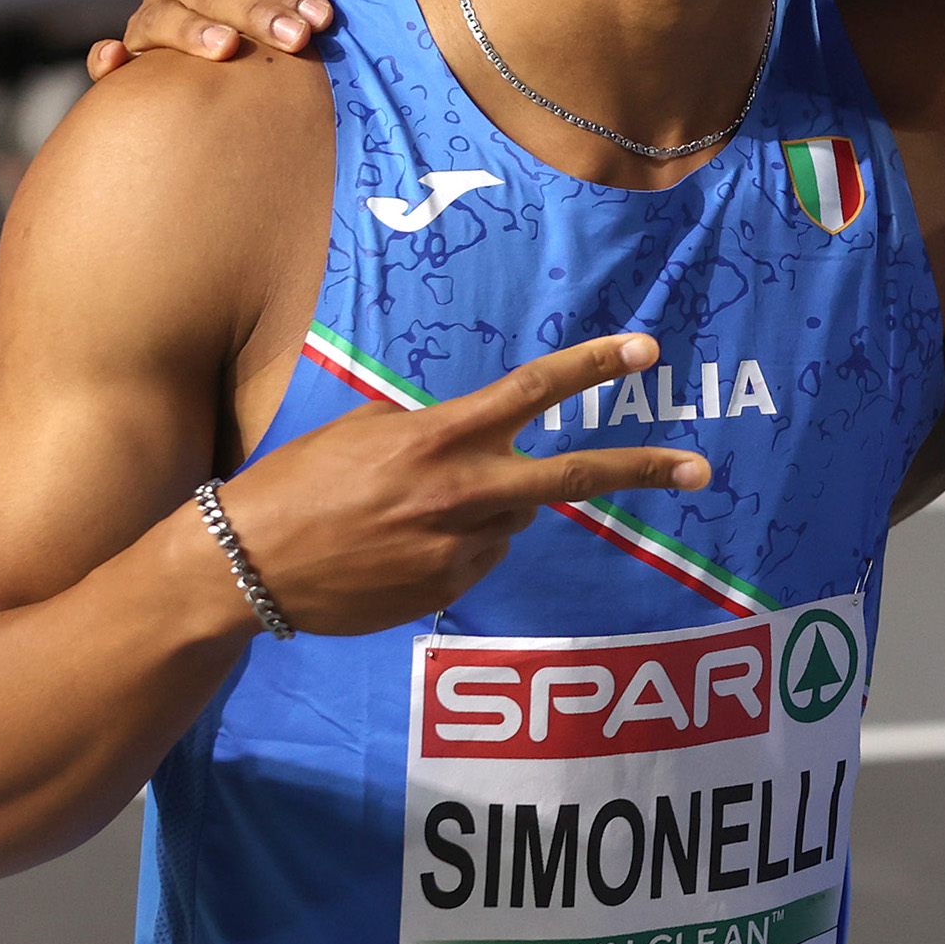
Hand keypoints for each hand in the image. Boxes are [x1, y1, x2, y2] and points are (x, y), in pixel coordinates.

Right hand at [86, 0, 352, 79]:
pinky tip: (119, 60)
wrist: (235, 88)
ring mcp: (148, 24)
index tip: (322, 16)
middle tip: (297, 39)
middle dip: (256, 12)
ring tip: (227, 48)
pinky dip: (107, 56)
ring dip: (191, 30)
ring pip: (161, 17)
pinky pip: (106, 60)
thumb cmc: (271, 29)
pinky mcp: (128, 64)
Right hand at [209, 334, 709, 638]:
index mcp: (438, 437)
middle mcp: (460, 492)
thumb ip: (437, 431)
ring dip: (491, 508)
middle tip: (699, 469)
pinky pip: (481, 557)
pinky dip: (460, 546)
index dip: (592, 368)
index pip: (531, 392)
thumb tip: (486, 446)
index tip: (644, 353)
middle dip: (642, 468)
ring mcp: (459, 548)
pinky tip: (400, 548)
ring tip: (412, 511)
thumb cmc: (299, 484)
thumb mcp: (366, 432)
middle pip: (572, 479)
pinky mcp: (447, 590)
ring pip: (515, 520)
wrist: (245, 565)